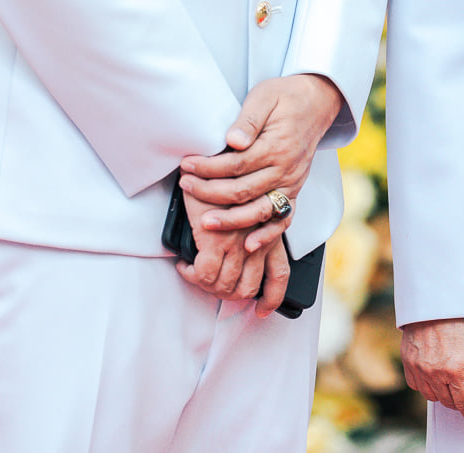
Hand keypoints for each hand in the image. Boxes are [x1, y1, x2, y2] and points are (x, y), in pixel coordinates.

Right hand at [175, 183, 267, 303]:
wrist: (220, 152)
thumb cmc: (232, 171)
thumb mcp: (250, 197)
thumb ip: (252, 219)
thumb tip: (244, 242)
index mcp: (269, 231)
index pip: (279, 275)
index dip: (271, 298)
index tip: (263, 309)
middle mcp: (256, 240)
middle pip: (248, 287)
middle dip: (229, 296)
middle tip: (212, 287)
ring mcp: (237, 241)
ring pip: (226, 286)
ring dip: (209, 288)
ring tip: (196, 277)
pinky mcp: (216, 238)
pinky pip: (205, 274)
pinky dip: (193, 275)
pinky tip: (184, 266)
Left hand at [180, 74, 342, 252]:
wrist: (317, 102)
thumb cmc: (286, 97)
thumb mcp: (265, 97)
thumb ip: (249, 120)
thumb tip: (232, 141)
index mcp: (277, 146)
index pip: (236, 164)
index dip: (208, 167)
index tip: (186, 165)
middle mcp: (286, 169)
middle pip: (243, 190)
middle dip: (209, 192)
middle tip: (185, 187)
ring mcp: (292, 183)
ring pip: (259, 210)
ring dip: (231, 220)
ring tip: (205, 222)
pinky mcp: (294, 191)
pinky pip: (283, 219)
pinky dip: (267, 235)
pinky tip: (248, 244)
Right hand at [401, 317, 463, 425]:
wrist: (438, 298)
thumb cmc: (463, 320)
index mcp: (456, 370)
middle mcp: (435, 373)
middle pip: (450, 403)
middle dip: (461, 403)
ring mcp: (419, 368)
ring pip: (433, 397)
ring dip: (444, 394)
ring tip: (453, 381)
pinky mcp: (408, 362)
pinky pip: (417, 386)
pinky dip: (427, 385)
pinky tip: (436, 375)